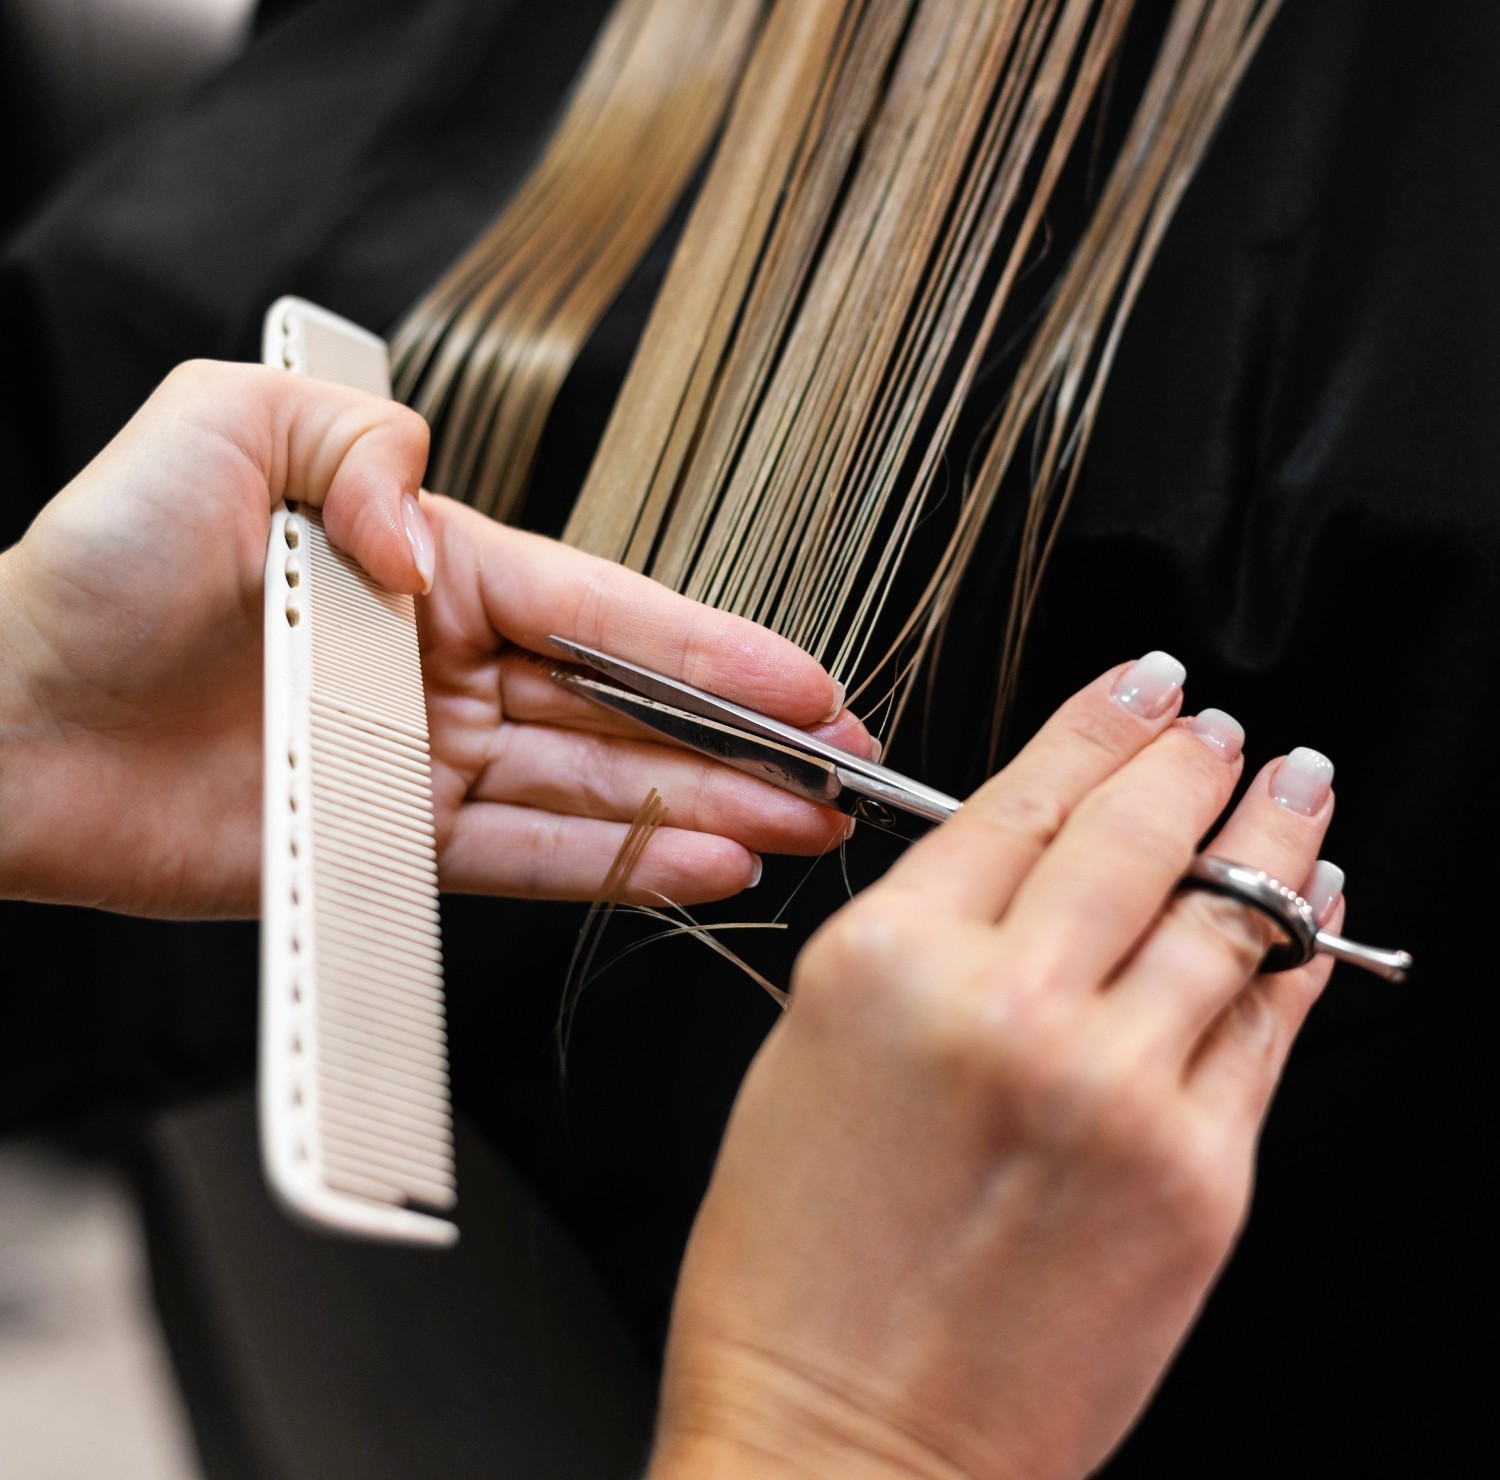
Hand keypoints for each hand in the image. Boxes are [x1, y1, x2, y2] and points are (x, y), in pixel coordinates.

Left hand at [0, 361, 867, 915]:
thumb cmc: (93, 569)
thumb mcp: (228, 433)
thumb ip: (365, 453)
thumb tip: (443, 553)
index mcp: (435, 567)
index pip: (608, 611)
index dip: (716, 650)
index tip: (810, 684)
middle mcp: (447, 666)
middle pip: (626, 707)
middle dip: (742, 741)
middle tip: (840, 774)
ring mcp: (426, 762)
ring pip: (594, 788)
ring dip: (701, 810)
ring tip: (797, 833)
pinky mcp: (390, 846)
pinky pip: (522, 860)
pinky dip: (611, 867)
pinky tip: (694, 869)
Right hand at [653, 659, 1340, 1478]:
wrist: (847, 1445)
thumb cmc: (793, 1266)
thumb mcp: (814, 1051)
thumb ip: (924, 942)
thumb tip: (1029, 865)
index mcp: (886, 962)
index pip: (1022, 794)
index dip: (1097, 722)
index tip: (1141, 684)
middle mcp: (1007, 1004)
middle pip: (1137, 828)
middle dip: (1191, 755)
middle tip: (1218, 721)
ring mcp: (1118, 1087)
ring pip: (1228, 909)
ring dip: (1273, 828)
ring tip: (1295, 779)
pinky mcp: (1199, 1175)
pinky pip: (1267, 1024)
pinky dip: (1300, 948)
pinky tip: (1314, 905)